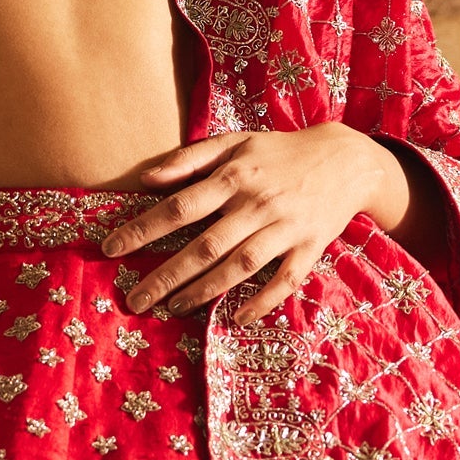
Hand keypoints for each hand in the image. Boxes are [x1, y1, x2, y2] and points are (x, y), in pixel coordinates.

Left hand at [106, 125, 405, 328]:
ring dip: (204, 291)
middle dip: (165, 276)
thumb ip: (189, 158)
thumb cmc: (279, 152)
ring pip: (239, 266)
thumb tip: (146, 177)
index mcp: (235, 176)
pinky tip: (236, 316)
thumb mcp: (235, 142)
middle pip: (204, 246)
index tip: (111, 249)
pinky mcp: (310, 247)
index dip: (144, 229)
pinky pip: (285, 281)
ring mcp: (285, 228)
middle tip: (135, 300)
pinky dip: (262, 301)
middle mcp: (258, 204)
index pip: (180, 207)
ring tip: (172, 308)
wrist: (347, 159)